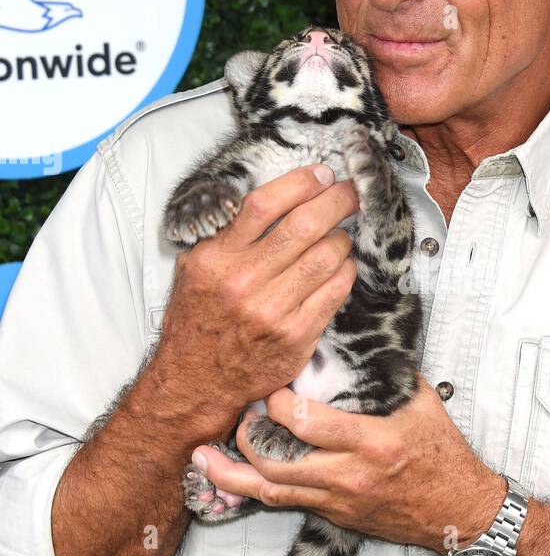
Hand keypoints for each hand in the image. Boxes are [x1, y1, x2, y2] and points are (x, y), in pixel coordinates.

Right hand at [151, 165, 359, 431]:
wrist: (196, 380)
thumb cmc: (199, 319)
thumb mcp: (194, 269)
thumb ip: (226, 234)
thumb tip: (275, 196)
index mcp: (216, 258)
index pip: (264, 205)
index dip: (301, 183)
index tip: (321, 174)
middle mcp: (243, 282)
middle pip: (304, 226)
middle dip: (337, 202)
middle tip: (350, 193)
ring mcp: (272, 311)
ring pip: (326, 258)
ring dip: (343, 239)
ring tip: (343, 234)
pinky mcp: (296, 336)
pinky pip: (335, 292)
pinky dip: (345, 272)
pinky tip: (342, 266)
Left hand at [190, 374, 507, 552]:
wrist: (458, 510)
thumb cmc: (442, 456)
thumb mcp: (420, 404)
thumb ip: (384, 375)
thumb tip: (353, 339)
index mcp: (371, 442)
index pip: (307, 424)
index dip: (278, 404)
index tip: (271, 386)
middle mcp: (348, 476)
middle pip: (276, 461)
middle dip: (247, 435)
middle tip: (238, 411)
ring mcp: (337, 500)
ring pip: (269, 490)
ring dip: (231, 472)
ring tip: (202, 454)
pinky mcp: (332, 515)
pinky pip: (284, 502)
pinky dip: (253, 489)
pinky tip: (230, 477)